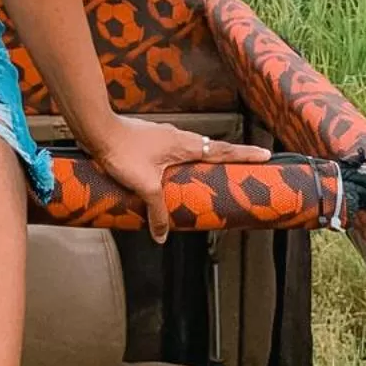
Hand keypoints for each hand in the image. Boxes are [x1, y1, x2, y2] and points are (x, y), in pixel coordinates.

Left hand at [87, 114, 270, 244]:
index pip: (222, 151)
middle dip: (229, 156)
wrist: (98, 130)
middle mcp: (179, 137)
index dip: (245, 155)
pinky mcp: (151, 139)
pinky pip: (176, 150)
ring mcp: (165, 136)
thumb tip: (162, 235)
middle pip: (211, 147)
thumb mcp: (145, 186)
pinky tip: (175, 172)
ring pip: (192, 148)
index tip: (267, 155)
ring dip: (205, 158)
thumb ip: (157, 211)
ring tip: (214, 173)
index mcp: (185, 145)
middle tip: (247, 164)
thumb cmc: (124, 152)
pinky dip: (184, 160)